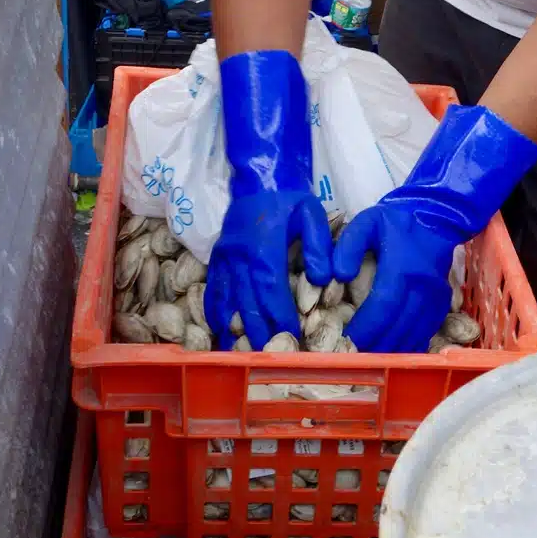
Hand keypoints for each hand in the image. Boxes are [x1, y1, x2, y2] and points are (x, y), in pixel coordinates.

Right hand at [205, 191, 331, 349]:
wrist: (259, 178)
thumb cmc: (290, 198)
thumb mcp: (312, 214)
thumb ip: (318, 245)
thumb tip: (322, 278)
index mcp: (264, 245)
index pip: (270, 289)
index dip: (280, 317)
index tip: (293, 339)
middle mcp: (239, 254)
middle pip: (247, 302)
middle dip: (260, 333)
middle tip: (273, 359)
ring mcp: (224, 257)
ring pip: (228, 300)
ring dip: (237, 329)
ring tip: (246, 355)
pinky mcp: (217, 257)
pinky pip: (214, 290)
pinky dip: (217, 313)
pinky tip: (223, 332)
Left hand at [332, 106, 536, 352]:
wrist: (436, 218)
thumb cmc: (394, 222)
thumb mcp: (365, 223)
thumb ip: (347, 247)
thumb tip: (337, 276)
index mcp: (402, 265)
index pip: (383, 304)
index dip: (365, 327)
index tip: (345, 341)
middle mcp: (423, 286)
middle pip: (398, 326)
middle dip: (374, 347)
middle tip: (350, 359)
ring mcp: (436, 299)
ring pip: (414, 335)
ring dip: (390, 352)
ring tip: (366, 361)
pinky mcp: (442, 306)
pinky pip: (425, 334)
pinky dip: (406, 348)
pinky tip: (388, 354)